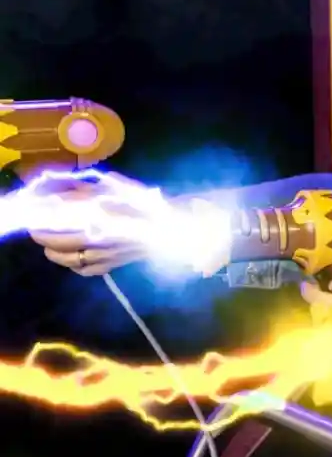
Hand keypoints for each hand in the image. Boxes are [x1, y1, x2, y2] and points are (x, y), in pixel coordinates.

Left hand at [29, 172, 149, 276]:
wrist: (171, 227)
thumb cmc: (145, 204)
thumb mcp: (117, 187)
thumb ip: (88, 188)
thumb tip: (62, 186)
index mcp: (98, 211)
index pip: (57, 211)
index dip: (42, 210)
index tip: (36, 207)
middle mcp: (96, 233)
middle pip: (55, 237)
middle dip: (40, 232)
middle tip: (35, 227)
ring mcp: (102, 253)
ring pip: (65, 257)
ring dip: (51, 251)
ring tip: (47, 245)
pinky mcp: (110, 265)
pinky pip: (83, 270)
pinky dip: (73, 265)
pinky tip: (72, 258)